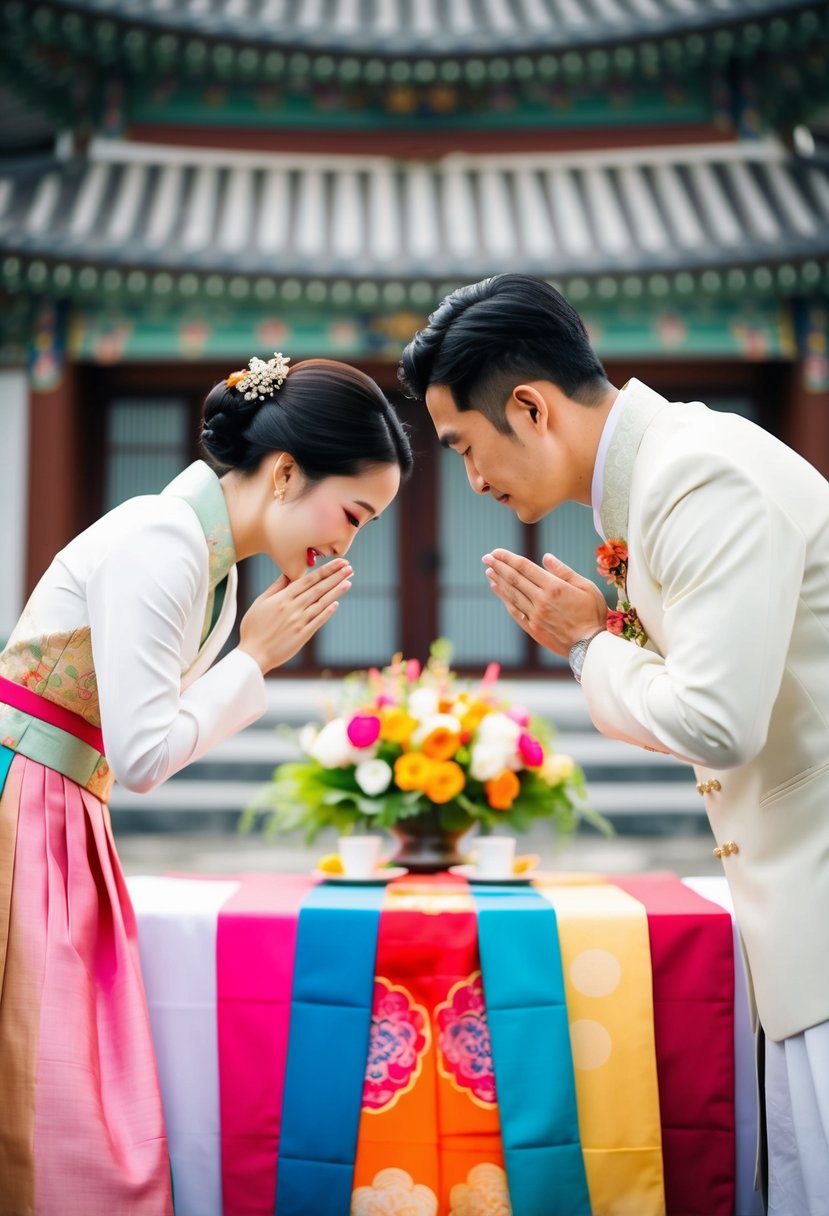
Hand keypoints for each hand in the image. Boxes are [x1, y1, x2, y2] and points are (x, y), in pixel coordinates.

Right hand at [238, 559, 351, 673]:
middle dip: (335, 577)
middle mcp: (293, 608)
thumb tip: (286, 574)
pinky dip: (328, 611)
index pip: (308, 580)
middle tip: (349, 568)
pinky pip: (318, 621)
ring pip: (321, 603)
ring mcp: (299, 622)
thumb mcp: (260, 603)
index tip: (338, 563)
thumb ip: (275, 588)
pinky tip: (337, 603)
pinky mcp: (303, 635)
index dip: (325, 570)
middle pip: (318, 589)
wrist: (253, 654)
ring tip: (348, 581)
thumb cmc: (253, 628)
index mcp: (282, 598)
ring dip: (336, 592)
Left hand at [483, 549, 607, 657]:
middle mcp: (541, 600)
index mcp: (554, 587)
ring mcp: (535, 615)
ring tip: (488, 571)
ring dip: (498, 581)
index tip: (496, 552)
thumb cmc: (592, 614)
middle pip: (514, 579)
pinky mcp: (532, 628)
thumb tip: (546, 557)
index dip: (508, 558)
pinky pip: (514, 611)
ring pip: (512, 594)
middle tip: (486, 558)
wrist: (590, 646)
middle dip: (498, 567)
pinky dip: (504, 599)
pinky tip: (498, 591)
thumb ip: (564, 571)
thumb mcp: (586, 587)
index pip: (525, 567)